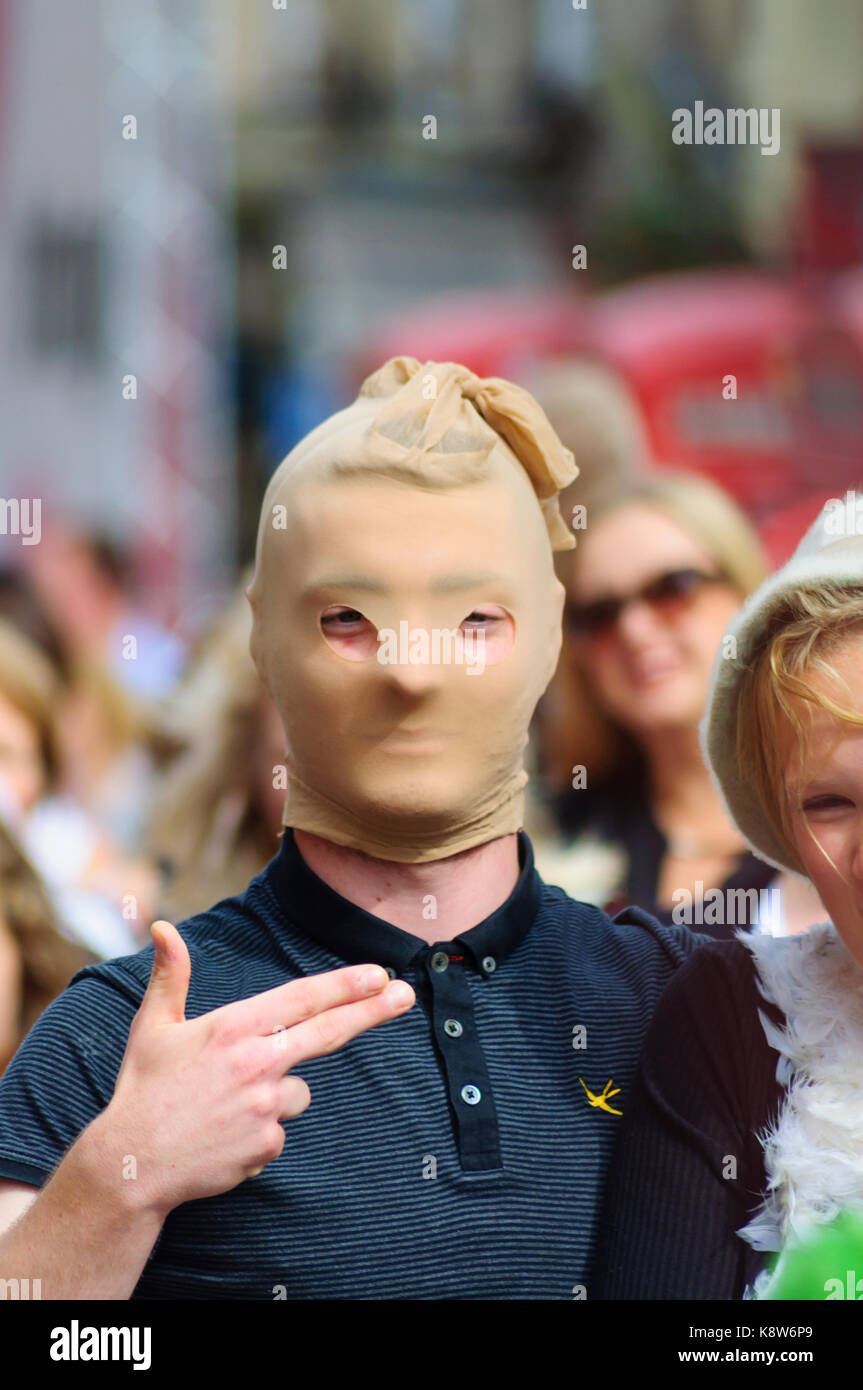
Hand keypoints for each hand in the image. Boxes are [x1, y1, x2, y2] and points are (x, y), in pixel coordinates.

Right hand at [101, 919, 414, 1214]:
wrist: (132, 1164)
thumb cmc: (143, 1090)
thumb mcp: (153, 1026)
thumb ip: (171, 976)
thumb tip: (161, 926)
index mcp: (234, 1027)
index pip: (303, 999)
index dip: (345, 985)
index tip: (379, 974)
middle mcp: (256, 1061)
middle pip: (329, 1031)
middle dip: (373, 1010)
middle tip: (406, 994)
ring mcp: (265, 1104)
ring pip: (297, 1091)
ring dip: (275, 1095)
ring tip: (224, 1107)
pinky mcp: (267, 1143)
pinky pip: (279, 1131)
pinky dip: (259, 1133)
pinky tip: (223, 1137)